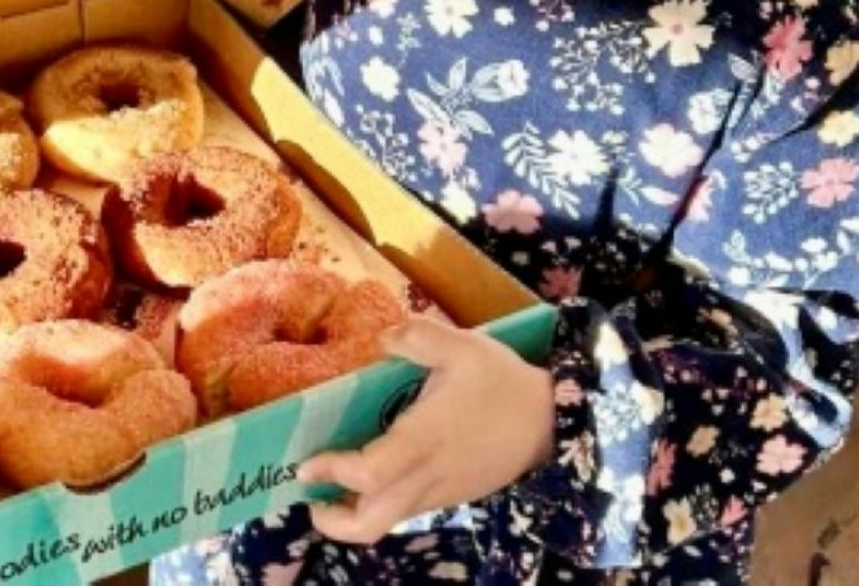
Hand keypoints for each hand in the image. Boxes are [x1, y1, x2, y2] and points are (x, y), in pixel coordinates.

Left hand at [297, 316, 556, 543]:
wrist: (550, 422)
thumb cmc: (502, 383)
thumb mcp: (463, 346)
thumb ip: (418, 336)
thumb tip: (382, 336)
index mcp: (424, 440)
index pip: (371, 472)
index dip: (334, 472)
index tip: (307, 463)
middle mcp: (426, 476)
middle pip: (372, 522)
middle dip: (335, 520)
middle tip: (310, 494)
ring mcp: (438, 492)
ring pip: (387, 522)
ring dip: (354, 513)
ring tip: (331, 487)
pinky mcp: (449, 495)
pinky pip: (405, 510)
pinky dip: (379, 503)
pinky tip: (372, 475)